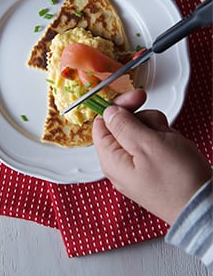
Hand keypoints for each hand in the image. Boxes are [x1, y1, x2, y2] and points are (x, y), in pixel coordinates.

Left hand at [92, 89, 211, 224]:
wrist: (205, 208)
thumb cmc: (178, 181)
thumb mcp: (148, 145)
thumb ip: (124, 125)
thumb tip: (108, 112)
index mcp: (111, 158)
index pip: (102, 122)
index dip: (119, 106)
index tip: (138, 97)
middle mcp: (119, 164)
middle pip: (124, 126)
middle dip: (146, 121)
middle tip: (161, 130)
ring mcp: (136, 168)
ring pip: (143, 134)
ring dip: (160, 132)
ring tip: (172, 145)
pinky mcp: (153, 170)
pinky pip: (155, 147)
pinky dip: (167, 143)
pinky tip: (177, 151)